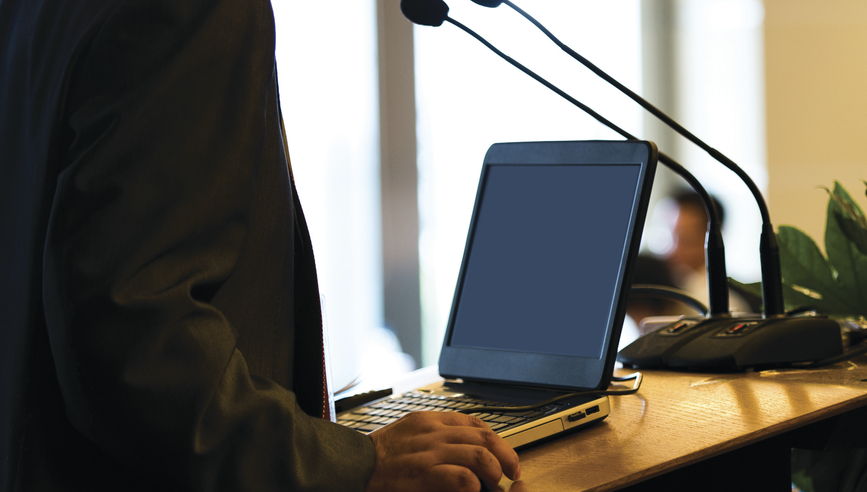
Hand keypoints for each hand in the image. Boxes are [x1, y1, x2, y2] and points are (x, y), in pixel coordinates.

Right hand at [365, 411, 520, 491]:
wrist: (353, 464)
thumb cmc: (380, 454)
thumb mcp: (409, 430)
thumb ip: (434, 433)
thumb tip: (463, 446)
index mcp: (430, 419)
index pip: (474, 422)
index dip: (496, 439)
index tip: (503, 454)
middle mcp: (434, 432)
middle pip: (484, 436)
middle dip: (505, 455)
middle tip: (511, 471)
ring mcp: (430, 453)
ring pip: (479, 455)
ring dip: (494, 471)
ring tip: (495, 483)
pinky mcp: (424, 475)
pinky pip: (462, 478)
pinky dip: (475, 486)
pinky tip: (475, 491)